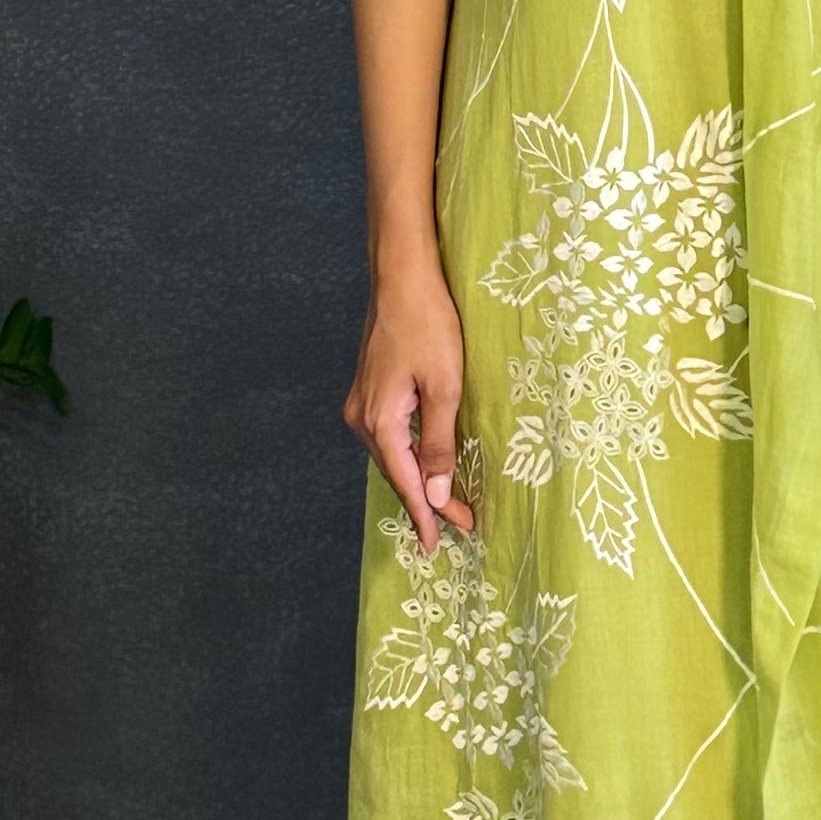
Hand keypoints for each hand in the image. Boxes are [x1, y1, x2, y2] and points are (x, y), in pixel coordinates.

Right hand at [343, 267, 473, 548]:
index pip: (405, 482)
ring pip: (390, 454)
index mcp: (379, 422)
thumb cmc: (428, 325)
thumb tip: (434, 493)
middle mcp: (361, 417)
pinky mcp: (369, 390)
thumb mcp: (445, 387)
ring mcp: (361, 403)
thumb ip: (439, 443)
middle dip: (424, 500)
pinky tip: (422, 463)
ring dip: (415, 479)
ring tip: (442, 503)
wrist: (402, 277)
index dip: (426, 514)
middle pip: (395, 472)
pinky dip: (407, 454)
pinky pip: (388, 435)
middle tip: (458, 523)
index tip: (441, 541)